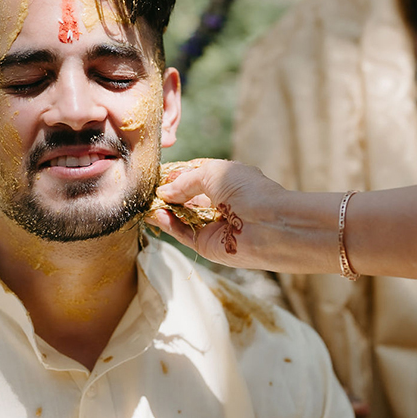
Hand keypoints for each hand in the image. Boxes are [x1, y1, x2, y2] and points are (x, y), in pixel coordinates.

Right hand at [145, 159, 293, 269]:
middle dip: (167, 195)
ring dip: (165, 210)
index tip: (155, 176)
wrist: (271, 226)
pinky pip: (183, 234)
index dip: (174, 176)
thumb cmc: (248, 191)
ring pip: (182, 217)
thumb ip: (185, 181)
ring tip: (148, 204)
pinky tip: (157, 215)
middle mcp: (219, 202)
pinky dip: (169, 225)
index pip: (193, 177)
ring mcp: (213, 224)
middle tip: (146, 192)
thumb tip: (164, 192)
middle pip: (185, 198)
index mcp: (225, 180)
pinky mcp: (208, 245)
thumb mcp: (213, 172)